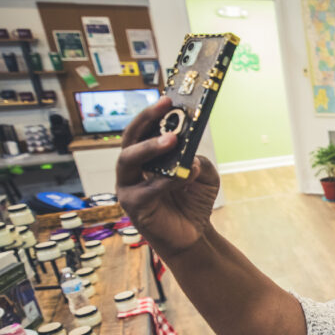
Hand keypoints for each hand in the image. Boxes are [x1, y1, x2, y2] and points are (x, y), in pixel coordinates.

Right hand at [116, 96, 219, 257]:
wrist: (194, 236)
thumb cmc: (194, 202)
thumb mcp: (205, 176)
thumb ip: (199, 160)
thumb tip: (190, 155)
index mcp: (146, 158)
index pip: (143, 130)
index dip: (153, 113)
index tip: (168, 98)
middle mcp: (132, 170)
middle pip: (130, 138)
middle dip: (146, 119)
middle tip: (164, 106)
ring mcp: (129, 187)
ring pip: (129, 160)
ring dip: (150, 147)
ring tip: (172, 139)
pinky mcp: (134, 207)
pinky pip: (145, 190)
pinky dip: (165, 181)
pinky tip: (183, 176)